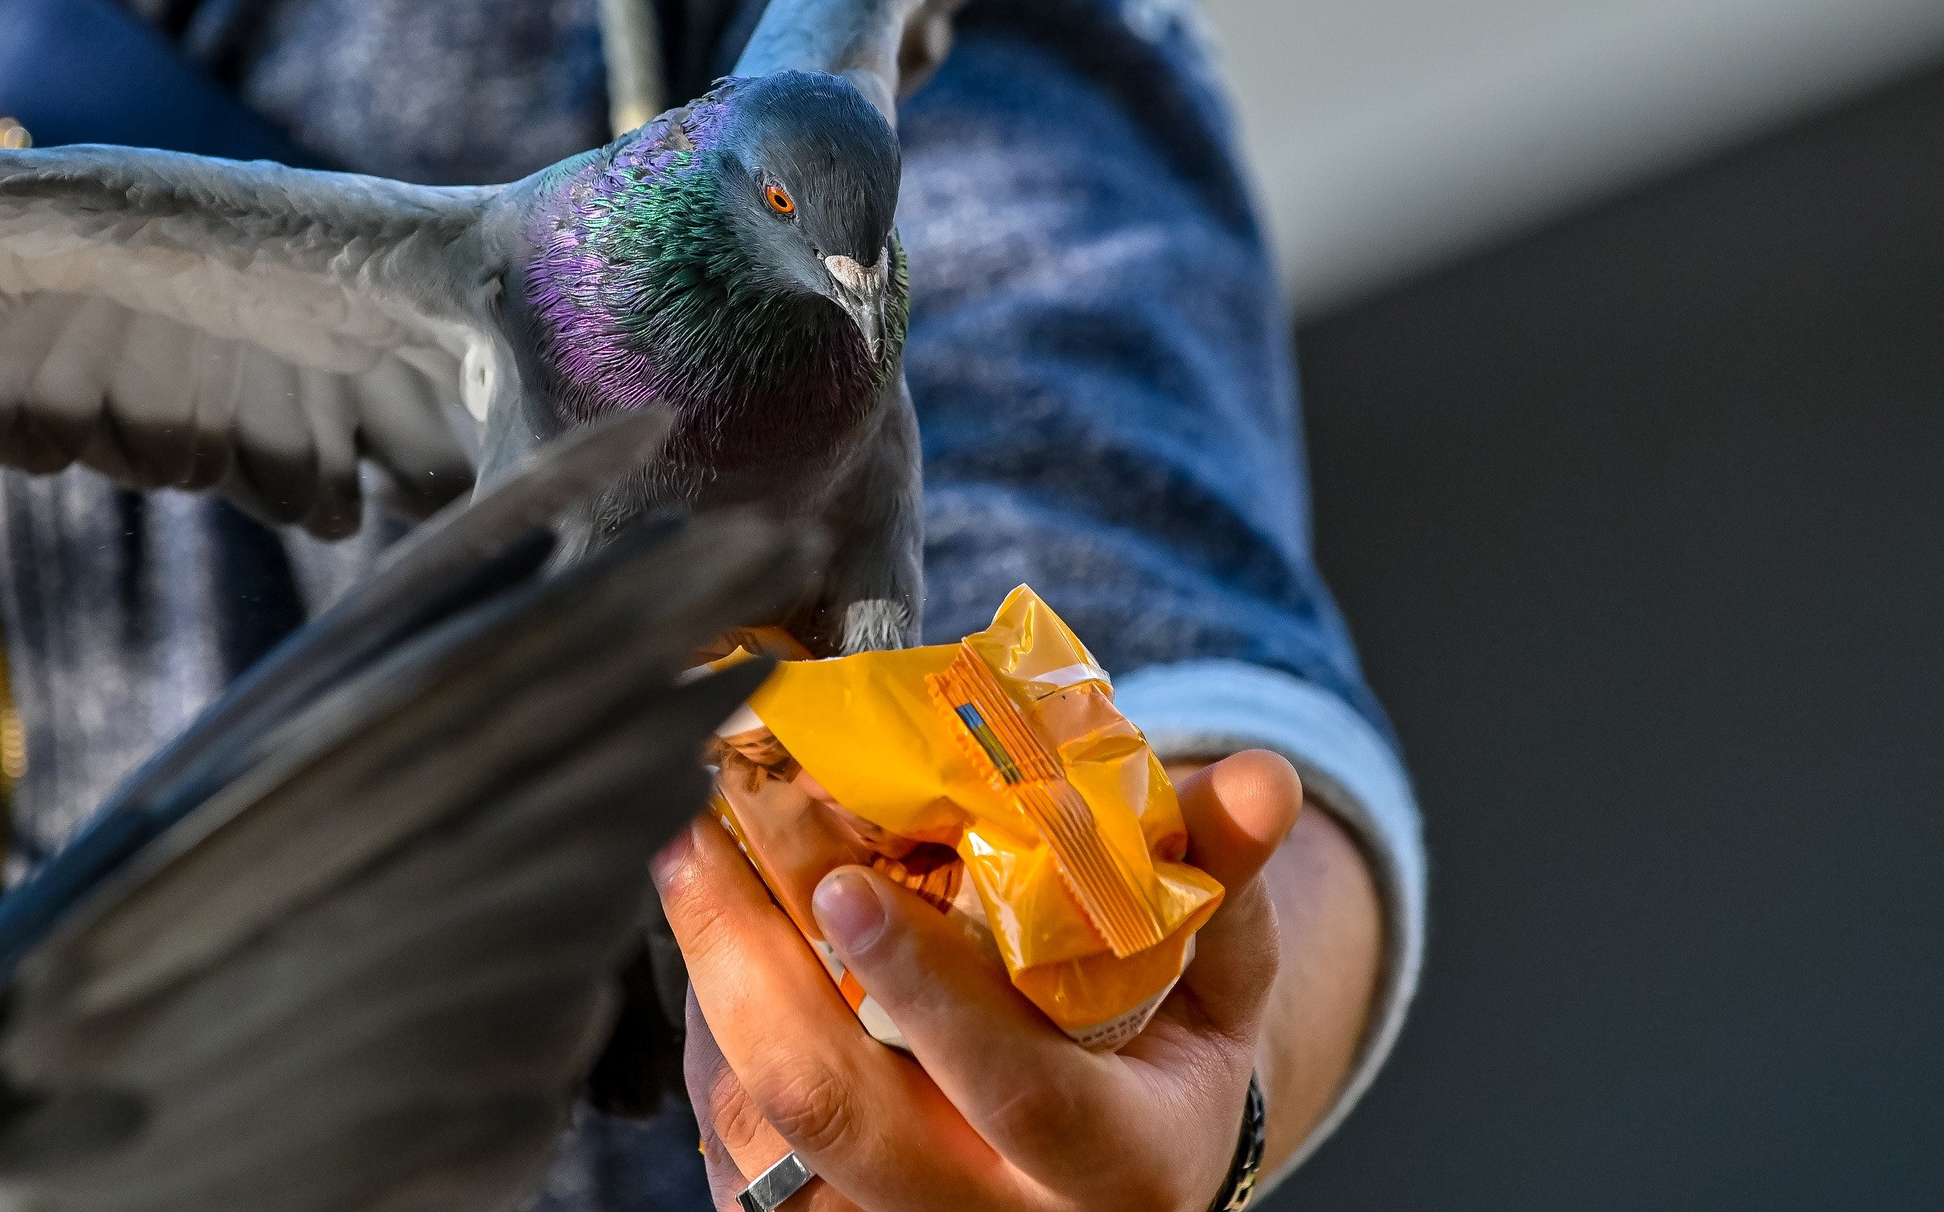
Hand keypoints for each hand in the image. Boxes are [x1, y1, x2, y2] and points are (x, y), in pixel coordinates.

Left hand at [652, 749, 1304, 1211]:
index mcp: (1124, 1164)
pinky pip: (738, 1152)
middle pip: (843, 1118)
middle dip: (754, 969)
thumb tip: (1260, 778)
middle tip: (702, 834)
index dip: (931, 988)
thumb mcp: (1220, 968)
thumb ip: (1224, 872)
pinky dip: (711, 1038)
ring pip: (764, 1138)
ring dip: (712, 990)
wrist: (1122, 1161)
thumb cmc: (1166, 1044)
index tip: (848, 881)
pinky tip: (705, 940)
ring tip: (684, 859)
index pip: (1021, 1089)